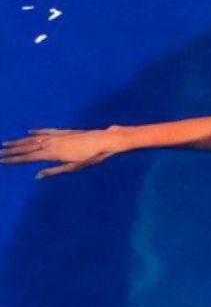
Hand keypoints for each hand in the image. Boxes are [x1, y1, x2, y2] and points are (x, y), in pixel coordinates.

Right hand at [1, 127, 118, 178]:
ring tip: (7, 143)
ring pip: (33, 138)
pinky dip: (37, 131)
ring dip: (20, 141)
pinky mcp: (64, 132)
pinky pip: (46, 131)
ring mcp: (57, 136)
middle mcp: (51, 143)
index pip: (28, 157)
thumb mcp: (74, 167)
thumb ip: (54, 171)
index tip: (2, 160)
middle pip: (27, 147)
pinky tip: (30, 131)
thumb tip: (37, 176)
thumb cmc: (92, 157)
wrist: (104, 140)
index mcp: (52, 153)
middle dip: (12, 150)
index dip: (14, 159)